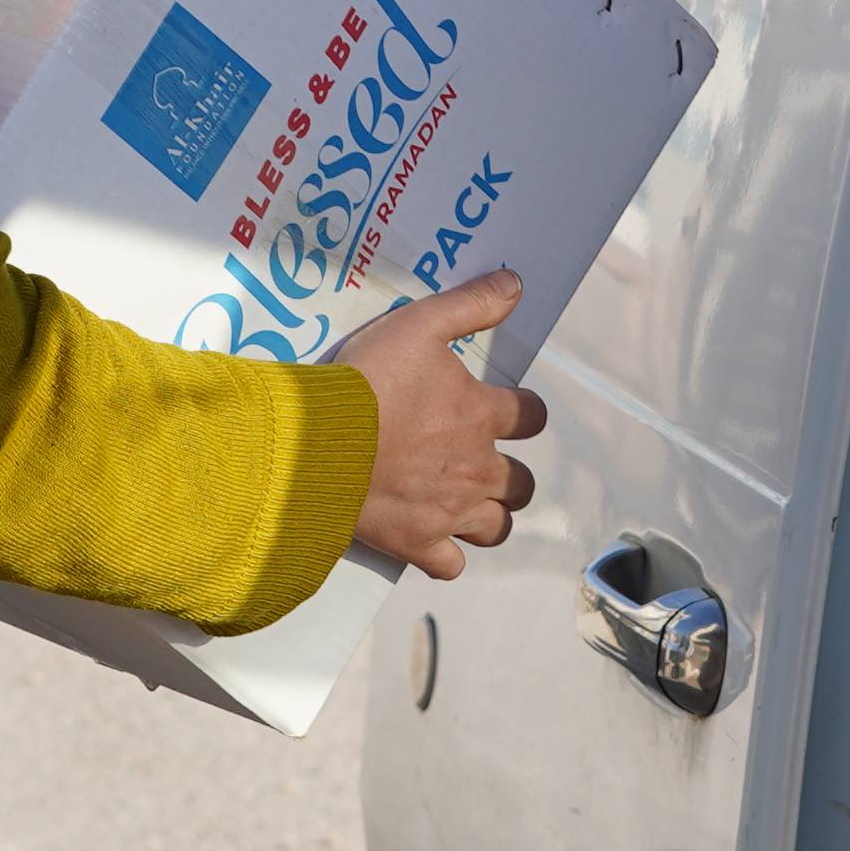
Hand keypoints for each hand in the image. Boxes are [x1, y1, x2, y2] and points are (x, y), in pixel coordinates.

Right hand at [337, 272, 547, 577]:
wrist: (317, 444)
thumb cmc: (368, 382)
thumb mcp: (419, 325)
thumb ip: (471, 304)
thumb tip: (517, 285)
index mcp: (482, 415)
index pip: (532, 417)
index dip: (524, 413)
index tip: (507, 409)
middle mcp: (477, 468)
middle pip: (522, 483)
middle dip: (510, 476)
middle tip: (479, 463)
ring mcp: (450, 512)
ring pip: (496, 527)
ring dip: (487, 516)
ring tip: (463, 504)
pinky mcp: (418, 545)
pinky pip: (450, 566)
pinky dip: (445, 557)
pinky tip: (428, 541)